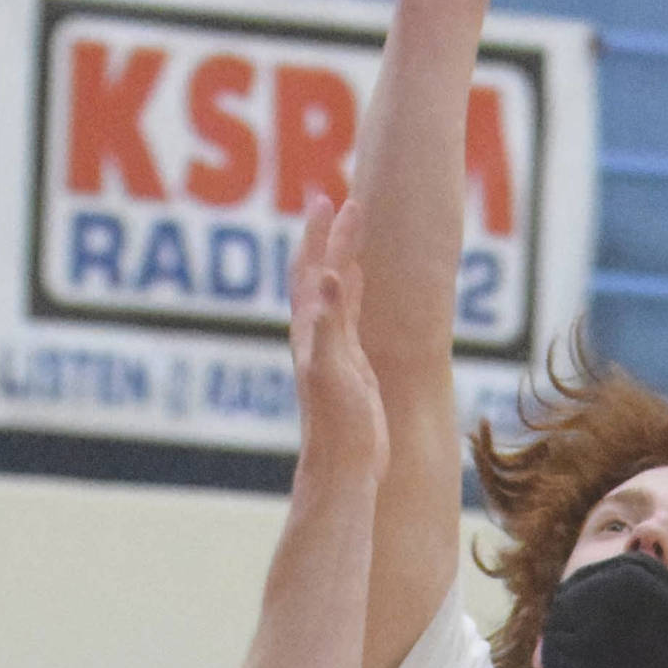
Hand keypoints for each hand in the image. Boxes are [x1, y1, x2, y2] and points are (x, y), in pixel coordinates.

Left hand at [290, 193, 387, 476]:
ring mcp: (332, 347)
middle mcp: (316, 333)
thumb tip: (325, 275)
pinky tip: (357, 285)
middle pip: (317, 272)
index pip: (317, 268)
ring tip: (346, 232)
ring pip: (331, 291)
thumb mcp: (332, 369)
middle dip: (324, 236)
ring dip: (337, 258)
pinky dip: (352, 290)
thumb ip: (329, 323)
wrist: (342, 467)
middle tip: (331, 200)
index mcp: (310, 329)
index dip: (328, 235)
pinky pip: (348, 314)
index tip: (338, 200)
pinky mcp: (349, 364)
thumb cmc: (337, 422)